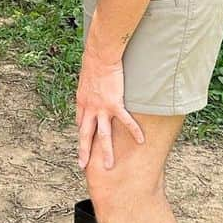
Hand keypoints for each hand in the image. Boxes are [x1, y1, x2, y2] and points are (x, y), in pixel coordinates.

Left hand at [76, 46, 144, 169]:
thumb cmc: (93, 63)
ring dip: (105, 152)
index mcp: (81, 103)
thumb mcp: (85, 79)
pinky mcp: (114, 104)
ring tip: (109, 166)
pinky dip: (133, 131)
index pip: (81, 123)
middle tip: (83, 166)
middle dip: (84, 152)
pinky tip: (141, 141)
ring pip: (103, 135)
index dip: (83, 134)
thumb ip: (89, 88)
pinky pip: (125, 121)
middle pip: (86, 135)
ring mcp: (101, 108)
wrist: (99, 57)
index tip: (84, 143)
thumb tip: (91, 88)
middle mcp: (89, 109)